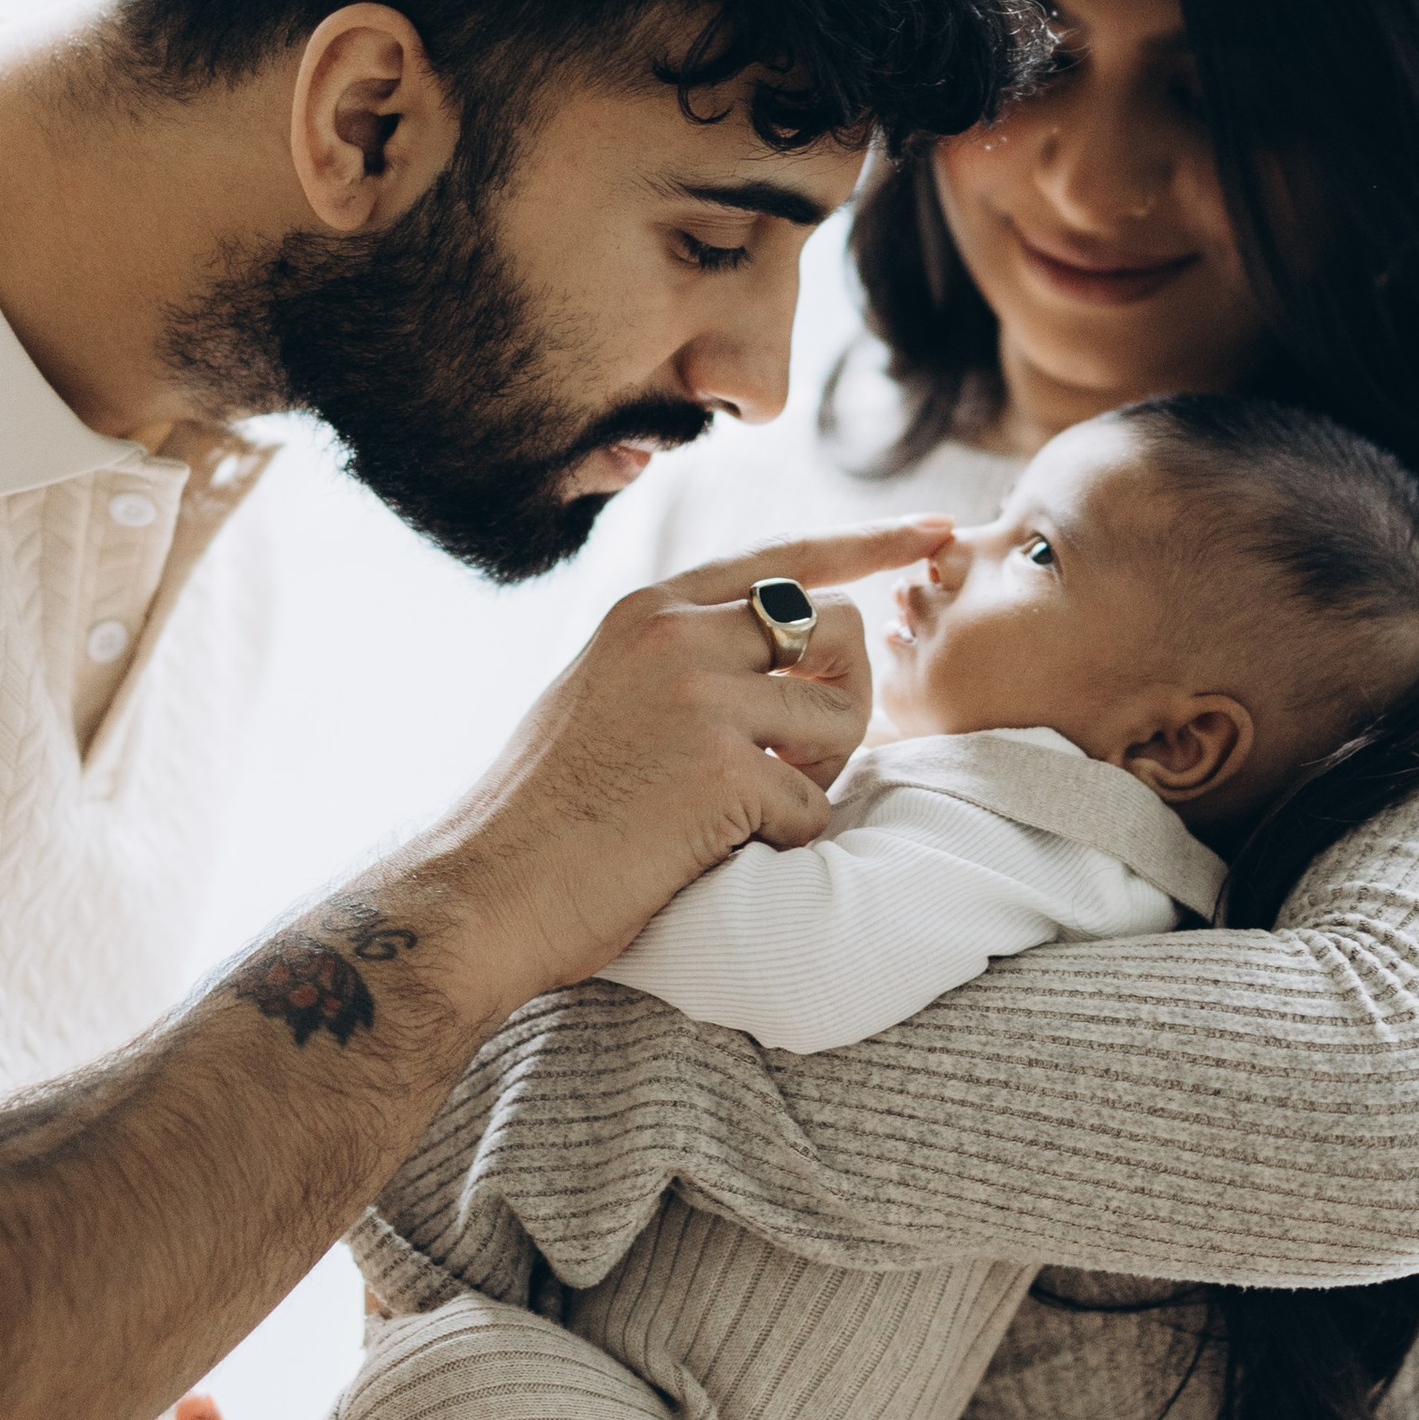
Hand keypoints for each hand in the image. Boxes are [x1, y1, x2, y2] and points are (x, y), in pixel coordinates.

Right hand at [424, 523, 954, 1012]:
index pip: (788, 556)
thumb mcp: (601, 690)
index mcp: (650, 608)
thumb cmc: (544, 812)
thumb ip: (679, 655)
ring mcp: (699, 700)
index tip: (939, 527)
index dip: (872, 540)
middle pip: (836, 630)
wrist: (480, 892)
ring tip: (751, 811)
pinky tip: (718, 850)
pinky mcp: (720, 774)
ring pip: (840, 721)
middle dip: (846, 698)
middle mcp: (677, 634)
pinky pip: (811, 806)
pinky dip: (783, 839)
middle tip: (799, 761)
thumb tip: (778, 644)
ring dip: (817, 777)